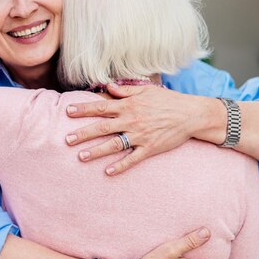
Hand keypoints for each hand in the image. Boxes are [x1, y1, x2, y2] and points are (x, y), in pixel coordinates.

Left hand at [66, 84, 200, 174]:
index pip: (101, 107)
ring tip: (81, 156)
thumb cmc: (168, 100)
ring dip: (96, 151)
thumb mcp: (146, 90)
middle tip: (67, 139)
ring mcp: (140, 136)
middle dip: (83, 133)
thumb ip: (125, 90)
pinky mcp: (150, 148)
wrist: (191, 114)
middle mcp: (131, 121)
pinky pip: (132, 158)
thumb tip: (107, 87)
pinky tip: (108, 172)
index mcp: (129, 105)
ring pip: (114, 144)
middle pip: (102, 127)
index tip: (68, 112)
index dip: (83, 109)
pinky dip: (120, 166)